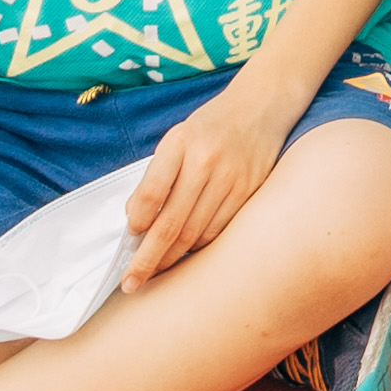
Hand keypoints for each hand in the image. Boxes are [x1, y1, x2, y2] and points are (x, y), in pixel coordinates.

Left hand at [121, 73, 296, 284]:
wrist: (260, 107)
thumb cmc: (209, 128)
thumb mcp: (176, 139)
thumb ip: (157, 176)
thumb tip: (137, 223)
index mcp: (181, 142)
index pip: (151, 192)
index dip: (136, 221)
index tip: (129, 237)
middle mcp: (206, 161)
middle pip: (171, 223)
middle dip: (148, 259)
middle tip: (131, 282)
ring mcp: (232, 177)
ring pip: (195, 233)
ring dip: (172, 257)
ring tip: (156, 269)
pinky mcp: (250, 191)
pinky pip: (219, 231)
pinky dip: (198, 247)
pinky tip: (186, 253)